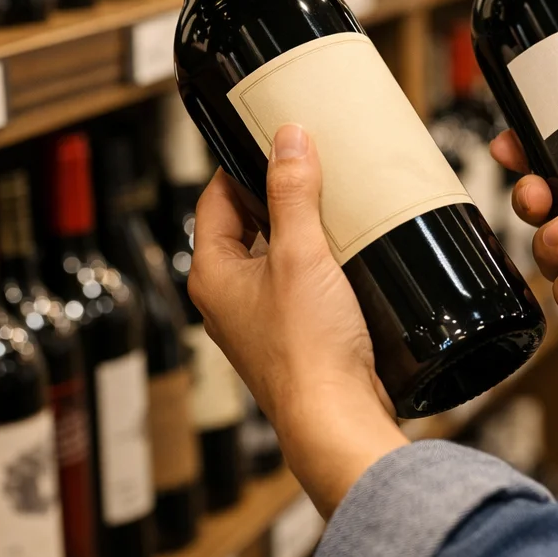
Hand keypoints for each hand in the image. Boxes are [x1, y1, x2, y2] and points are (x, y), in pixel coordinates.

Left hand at [189, 124, 407, 516]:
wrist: (335, 416)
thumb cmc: (307, 350)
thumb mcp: (300, 254)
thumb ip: (292, 193)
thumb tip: (286, 140)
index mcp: (212, 274)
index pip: (214, 198)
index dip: (241, 164)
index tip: (272, 140)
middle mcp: (227, 298)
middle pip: (244, 224)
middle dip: (277, 196)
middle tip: (310, 167)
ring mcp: (258, 318)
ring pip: (273, 253)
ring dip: (299, 229)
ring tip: (332, 205)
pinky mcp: (290, 334)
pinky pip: (296, 282)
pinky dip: (316, 261)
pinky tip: (345, 252)